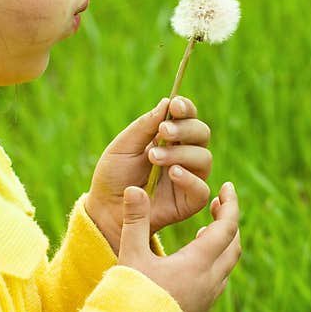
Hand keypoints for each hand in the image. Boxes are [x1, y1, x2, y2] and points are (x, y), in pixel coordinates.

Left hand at [87, 96, 212, 252]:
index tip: (176, 105)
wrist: (106, 209)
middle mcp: (184, 155)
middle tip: (163, 131)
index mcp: (170, 137)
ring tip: (154, 157)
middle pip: (201, 133)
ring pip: (204, 158)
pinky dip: (189, 179)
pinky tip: (172, 173)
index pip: (187, 117)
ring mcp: (189, 178)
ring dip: (180, 153)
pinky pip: (202, 189)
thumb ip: (145, 127)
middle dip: (185, 129)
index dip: (186, 108)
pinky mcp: (189, 201)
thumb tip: (167, 102)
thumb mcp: (123, 146)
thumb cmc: (114, 175)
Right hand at [118, 182, 240, 311]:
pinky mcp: (201, 309)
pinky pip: (218, 279)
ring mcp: (208, 297)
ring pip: (227, 264)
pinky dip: (215, 261)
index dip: (230, 204)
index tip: (227, 187)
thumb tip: (134, 188)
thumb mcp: (131, 254)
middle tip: (218, 202)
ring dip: (223, 242)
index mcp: (197, 263)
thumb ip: (135, 220)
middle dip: (229, 221)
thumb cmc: (130, 296)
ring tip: (207, 228)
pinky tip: (197, 258)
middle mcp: (210, 281)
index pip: (227, 228)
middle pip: (233, 245)